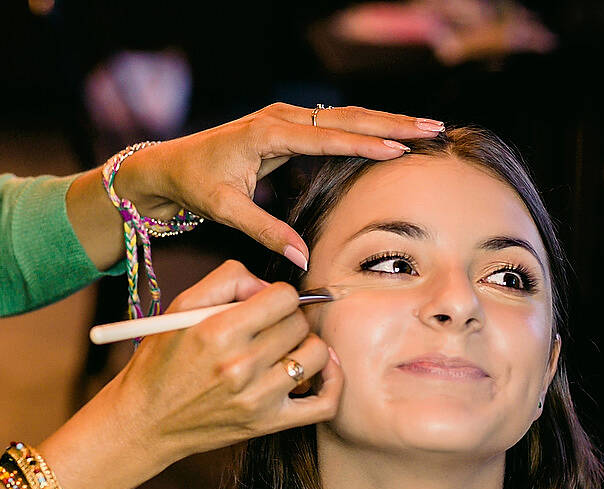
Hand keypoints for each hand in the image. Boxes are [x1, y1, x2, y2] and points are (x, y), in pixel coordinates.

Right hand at [110, 260, 343, 463]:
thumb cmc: (161, 362)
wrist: (145, 421)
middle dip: (288, 319)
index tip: (267, 305)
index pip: (282, 297)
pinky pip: (324, 403)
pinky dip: (333, 383)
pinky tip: (322, 371)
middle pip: (299, 324)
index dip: (277, 296)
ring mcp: (258, 398)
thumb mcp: (180, 308)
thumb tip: (267, 285)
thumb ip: (227, 281)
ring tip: (288, 349)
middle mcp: (240, 365)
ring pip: (317, 355)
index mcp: (218, 331)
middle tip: (271, 328)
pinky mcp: (269, 424)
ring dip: (308, 346)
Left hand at [113, 103, 443, 268]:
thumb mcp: (226, 211)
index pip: (327, 137)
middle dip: (393, 124)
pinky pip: (336, 123)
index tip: (400, 149)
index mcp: (268, 132)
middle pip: (347, 117)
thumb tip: (303, 259)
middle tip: (433, 130)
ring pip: (346, 116)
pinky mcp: (289, 125)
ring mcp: (287, 117)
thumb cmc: (196, 185)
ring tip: (426, 128)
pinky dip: (367, 127)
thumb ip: (266, 231)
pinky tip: (394, 133)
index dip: (365, 144)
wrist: (170, 164)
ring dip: (387, 122)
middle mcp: (281, 117)